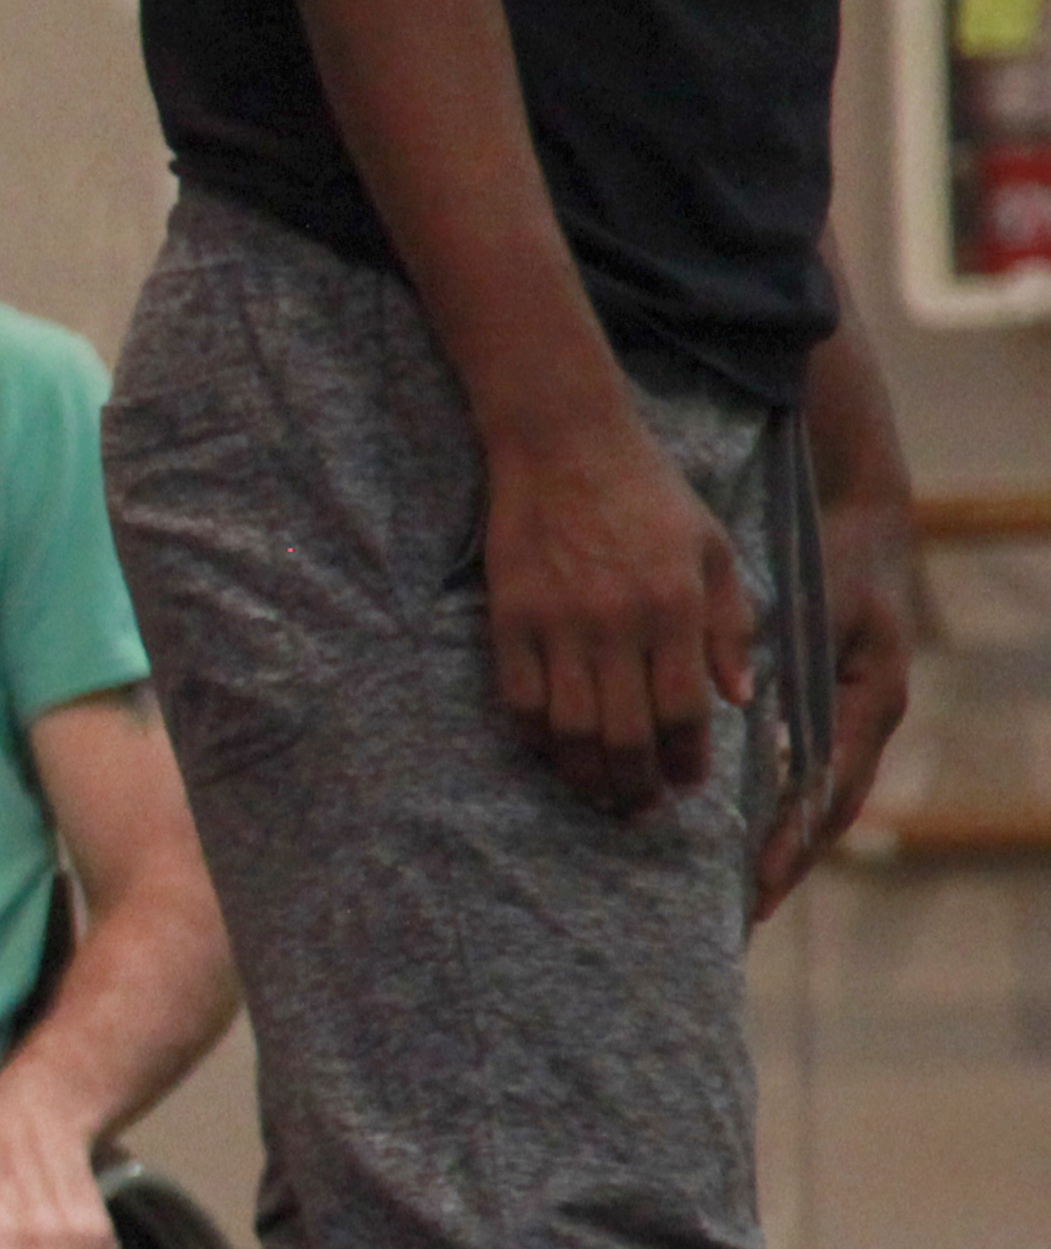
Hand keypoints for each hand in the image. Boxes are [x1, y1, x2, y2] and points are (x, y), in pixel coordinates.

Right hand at [479, 412, 756, 818]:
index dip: (687, 761)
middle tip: (641, 807)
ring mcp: (558, 623)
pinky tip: (551, 750)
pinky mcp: (510, 618)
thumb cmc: (649, 492)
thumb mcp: (714, 548)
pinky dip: (535, 738)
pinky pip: (519, 701)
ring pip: (571, 730)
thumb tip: (738, 698)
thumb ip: (731, 625)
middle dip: (636, 785)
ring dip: (585, 775)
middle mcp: (619, 623)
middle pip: (626, 735)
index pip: (685, 710)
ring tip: (598, 793)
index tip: (687, 785)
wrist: (564, 441)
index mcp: (676, 606)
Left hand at [753, 482, 917, 917]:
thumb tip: (744, 701)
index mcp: (870, 703)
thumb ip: (786, 651)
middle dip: (789, 864)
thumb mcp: (819, 601)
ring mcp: (853, 723)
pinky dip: (782, 816)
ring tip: (744, 901)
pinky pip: (808, 779)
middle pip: (827, 813)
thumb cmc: (838, 560)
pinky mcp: (831, 715)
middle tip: (746, 917)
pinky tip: (746, 843)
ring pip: (820, 803)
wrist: (862, 526)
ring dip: (785, 850)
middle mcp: (866, 723)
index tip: (758, 883)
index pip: (827, 790)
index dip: (794, 840)